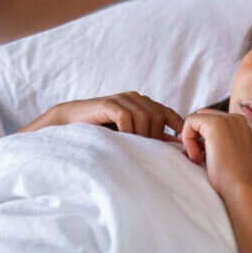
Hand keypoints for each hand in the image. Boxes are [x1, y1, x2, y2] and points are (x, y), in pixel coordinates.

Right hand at [19, 92, 182, 141]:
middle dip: (156, 137)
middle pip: (158, 116)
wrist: (71, 123)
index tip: (181, 144)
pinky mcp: (109, 103)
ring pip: (145, 117)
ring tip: (134, 150)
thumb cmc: (101, 132)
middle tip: (149, 154)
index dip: (177, 126)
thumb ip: (149, 136)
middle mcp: (135, 98)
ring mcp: (122, 99)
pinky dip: (128, 131)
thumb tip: (175, 146)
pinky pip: (127, 118)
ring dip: (142, 136)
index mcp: (142, 103)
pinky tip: (122, 141)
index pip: (167, 112)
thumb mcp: (129, 134)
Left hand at [180, 109, 251, 196]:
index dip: (200, 137)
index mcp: (240, 125)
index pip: (210, 120)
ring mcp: (227, 119)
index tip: (200, 156)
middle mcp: (235, 118)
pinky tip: (197, 157)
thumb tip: (187, 135)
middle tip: (197, 157)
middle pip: (202, 116)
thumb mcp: (223, 153)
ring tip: (199, 159)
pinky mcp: (216, 124)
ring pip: (195, 119)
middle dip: (194, 135)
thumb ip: (213, 141)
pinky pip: (190, 122)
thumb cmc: (231, 179)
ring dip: (191, 139)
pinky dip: (188, 140)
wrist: (241, 189)